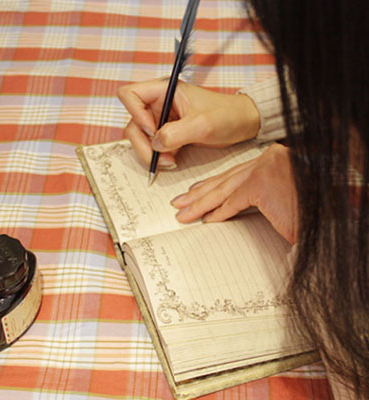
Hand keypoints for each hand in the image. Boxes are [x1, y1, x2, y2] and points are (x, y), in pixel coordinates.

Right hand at [118, 78, 259, 167]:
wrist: (242, 124)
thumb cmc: (226, 114)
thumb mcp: (202, 124)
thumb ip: (175, 133)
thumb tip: (155, 143)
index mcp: (164, 91)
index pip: (130, 94)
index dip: (135, 113)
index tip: (153, 129)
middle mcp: (159, 104)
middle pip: (133, 123)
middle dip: (143, 144)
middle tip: (158, 158)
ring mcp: (163, 120)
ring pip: (142, 138)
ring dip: (151, 154)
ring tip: (169, 162)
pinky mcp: (169, 134)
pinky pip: (155, 147)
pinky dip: (159, 157)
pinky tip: (172, 162)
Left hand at [170, 143, 298, 243]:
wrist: (330, 216)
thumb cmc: (310, 206)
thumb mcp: (283, 194)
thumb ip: (262, 193)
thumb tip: (242, 203)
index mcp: (271, 159)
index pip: (234, 173)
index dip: (212, 183)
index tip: (196, 190)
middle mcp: (267, 159)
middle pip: (225, 178)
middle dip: (200, 192)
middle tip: (180, 202)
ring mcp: (265, 169)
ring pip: (224, 189)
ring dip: (201, 203)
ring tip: (184, 213)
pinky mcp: (263, 184)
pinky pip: (234, 201)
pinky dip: (219, 212)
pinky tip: (206, 220)